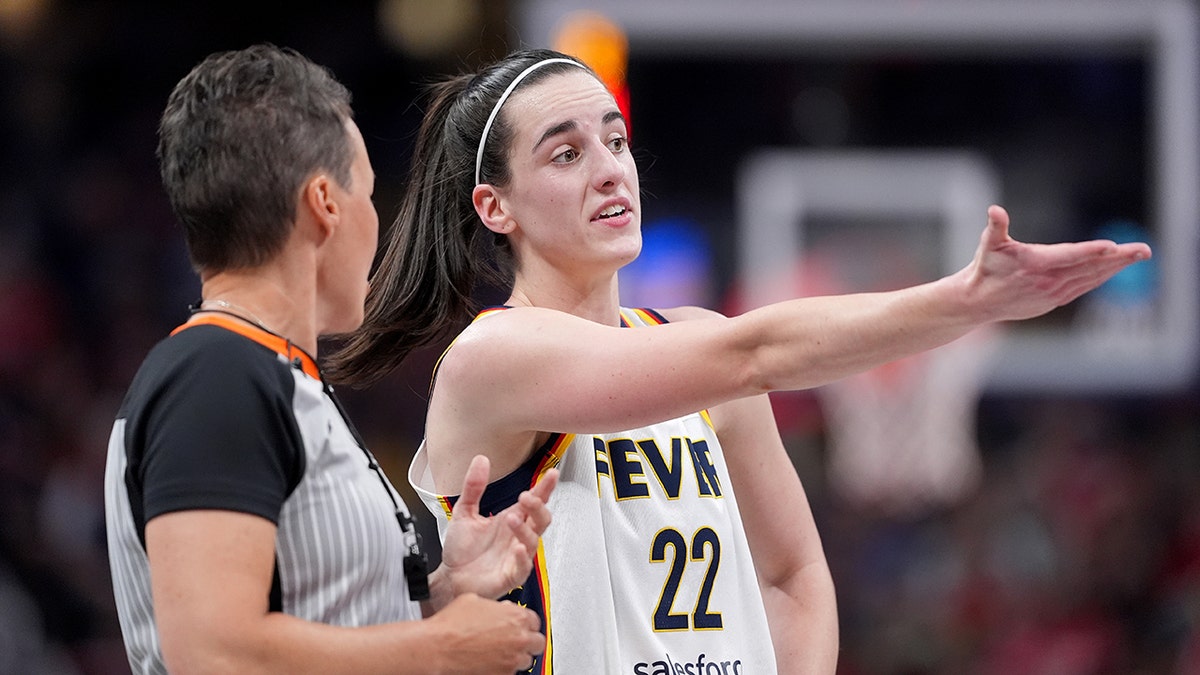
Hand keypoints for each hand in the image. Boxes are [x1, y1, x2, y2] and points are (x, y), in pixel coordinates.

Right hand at [426, 594, 544, 673]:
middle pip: (538, 642)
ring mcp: (512, 659)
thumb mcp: (476, 600)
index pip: (535, 621)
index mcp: (516, 616)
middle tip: (514, 640)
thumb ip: (497, 606)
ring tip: (499, 652)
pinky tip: (489, 661)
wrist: (437, 648)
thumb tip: (501, 609)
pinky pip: (511, 672)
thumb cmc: (451, 625)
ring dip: (516, 655)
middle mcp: (519, 638)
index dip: (525, 622)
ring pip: (526, 660)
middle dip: (527, 641)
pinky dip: (503, 667)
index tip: (519, 625)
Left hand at [437, 455, 557, 600]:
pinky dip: (522, 557)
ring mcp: (516, 556)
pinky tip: (517, 548)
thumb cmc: (462, 550)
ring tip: (512, 519)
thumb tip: (481, 460)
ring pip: (533, 541)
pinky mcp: (511, 575)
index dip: (545, 488)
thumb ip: (473, 486)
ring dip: (525, 529)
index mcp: (512, 519)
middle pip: (541, 519)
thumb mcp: (464, 512)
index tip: (552, 474)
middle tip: (526, 497)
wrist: (450, 577)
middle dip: (538, 507)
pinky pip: (523, 567)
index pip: (534, 501)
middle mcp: (517, 536)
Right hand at [959, 205, 1151, 321]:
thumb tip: (994, 210)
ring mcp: (1054, 293)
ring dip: (1115, 268)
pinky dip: (1101, 278)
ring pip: (1091, 279)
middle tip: (1144, 250)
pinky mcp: (1054, 300)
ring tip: (1136, 257)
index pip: (1070, 256)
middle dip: (1119, 258)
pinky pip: (1084, 287)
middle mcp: (1049, 281)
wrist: (977, 302)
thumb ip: (995, 226)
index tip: (1113, 246)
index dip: (1092, 251)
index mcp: (1035, 264)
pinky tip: (1112, 271)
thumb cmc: (984, 268)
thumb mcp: (987, 244)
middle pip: (1090, 267)